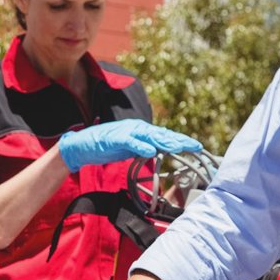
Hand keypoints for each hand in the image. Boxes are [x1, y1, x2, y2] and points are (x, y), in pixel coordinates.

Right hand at [59, 119, 201, 172]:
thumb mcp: (129, 149)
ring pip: (150, 136)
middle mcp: (137, 129)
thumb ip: (143, 148)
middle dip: (180, 140)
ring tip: (180, 147)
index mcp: (142, 132)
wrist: (82, 145)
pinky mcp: (115, 138)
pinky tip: (151, 151)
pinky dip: (141, 146)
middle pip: (163, 134)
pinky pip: (131, 142)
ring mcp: (127, 132)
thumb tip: (158, 151)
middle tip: (197, 146)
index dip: (181, 141)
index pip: (165, 136)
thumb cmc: (106, 147)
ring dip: (166, 142)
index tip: (196, 147)